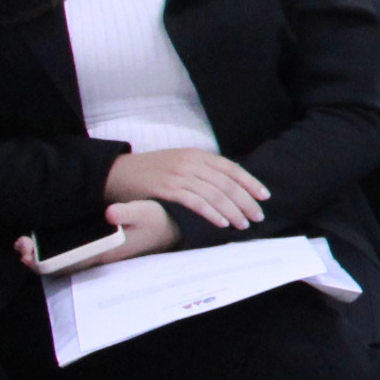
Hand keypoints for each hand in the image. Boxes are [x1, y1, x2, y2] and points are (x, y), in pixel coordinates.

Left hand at [13, 198, 180, 272]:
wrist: (174, 230)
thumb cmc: (159, 222)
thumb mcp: (148, 213)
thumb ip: (129, 213)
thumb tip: (110, 212)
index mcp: (104, 252)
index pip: (67, 263)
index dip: (42, 260)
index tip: (26, 250)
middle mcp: (97, 258)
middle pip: (59, 266)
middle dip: (36, 258)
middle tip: (20, 244)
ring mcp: (96, 256)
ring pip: (62, 263)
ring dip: (41, 255)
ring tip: (25, 242)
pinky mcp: (98, 250)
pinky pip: (69, 256)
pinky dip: (52, 252)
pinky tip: (43, 241)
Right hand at [106, 145, 270, 231]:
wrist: (115, 172)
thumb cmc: (150, 171)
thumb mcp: (179, 163)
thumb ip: (201, 171)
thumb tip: (227, 187)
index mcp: (197, 154)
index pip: (231, 168)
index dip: (250, 182)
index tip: (264, 197)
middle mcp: (191, 162)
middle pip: (227, 183)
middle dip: (246, 201)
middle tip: (258, 217)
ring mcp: (179, 174)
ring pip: (215, 193)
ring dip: (232, 211)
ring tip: (243, 225)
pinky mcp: (166, 188)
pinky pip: (195, 201)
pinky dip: (212, 212)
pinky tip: (222, 222)